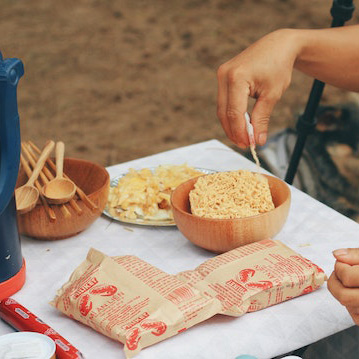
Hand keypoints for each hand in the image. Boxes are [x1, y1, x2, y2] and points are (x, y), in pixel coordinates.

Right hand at [216, 29, 298, 147]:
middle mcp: (224, 75)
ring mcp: (221, 75)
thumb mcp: (272, 95)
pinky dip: (231, 115)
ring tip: (243, 137)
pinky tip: (240, 124)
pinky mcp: (223, 77)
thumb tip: (258, 141)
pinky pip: (224, 101)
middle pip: (224, 112)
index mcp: (237, 77)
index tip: (249, 144)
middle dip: (234, 131)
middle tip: (245, 145)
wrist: (278, 45)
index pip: (235, 112)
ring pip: (222, 109)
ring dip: (231, 125)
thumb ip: (262, 118)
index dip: (241, 131)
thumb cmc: (278, 67)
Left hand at [327, 248, 358, 324]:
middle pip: (342, 296)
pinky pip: (354, 316)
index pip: (346, 277)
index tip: (345, 262)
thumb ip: (356, 254)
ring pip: (346, 305)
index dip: (340, 267)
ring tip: (351, 282)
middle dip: (336, 281)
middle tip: (343, 272)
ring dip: (343, 291)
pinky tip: (356, 294)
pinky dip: (351, 304)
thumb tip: (337, 255)